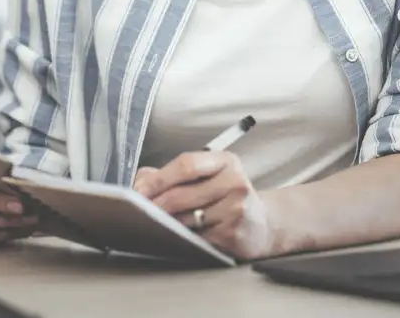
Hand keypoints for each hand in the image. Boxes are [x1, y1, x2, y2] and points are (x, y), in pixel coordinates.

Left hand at [133, 151, 276, 260]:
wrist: (262, 226)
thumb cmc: (226, 198)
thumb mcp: (207, 177)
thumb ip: (172, 174)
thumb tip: (140, 181)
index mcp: (226, 161)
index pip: (186, 164)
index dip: (157, 178)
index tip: (138, 190)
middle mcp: (235, 182)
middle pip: (182, 193)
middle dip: (154, 204)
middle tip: (138, 211)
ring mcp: (237, 209)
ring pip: (186, 218)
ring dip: (167, 223)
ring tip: (156, 223)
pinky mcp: (234, 234)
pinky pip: (197, 237)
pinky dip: (183, 238)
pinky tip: (179, 237)